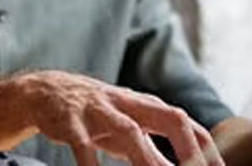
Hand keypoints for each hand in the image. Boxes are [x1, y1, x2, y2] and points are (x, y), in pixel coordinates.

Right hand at [13, 71, 222, 165]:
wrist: (44, 92)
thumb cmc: (96, 114)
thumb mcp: (129, 130)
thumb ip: (155, 151)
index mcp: (146, 106)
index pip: (187, 125)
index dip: (207, 152)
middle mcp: (127, 103)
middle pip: (169, 117)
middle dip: (189, 149)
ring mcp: (98, 108)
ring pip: (128, 130)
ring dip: (146, 159)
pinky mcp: (70, 118)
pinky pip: (82, 142)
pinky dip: (90, 163)